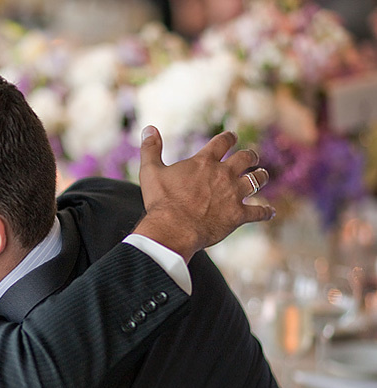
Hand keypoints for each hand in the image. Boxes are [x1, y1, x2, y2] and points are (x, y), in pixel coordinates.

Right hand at [133, 126, 274, 261]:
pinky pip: (258, 212)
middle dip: (250, 156)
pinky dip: (265, 212)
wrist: (173, 228)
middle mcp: (224, 174)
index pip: (222, 142)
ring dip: (261, 177)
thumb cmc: (161, 201)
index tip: (232, 137)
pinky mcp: (238, 215)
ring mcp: (234, 194)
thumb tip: (148, 128)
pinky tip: (270, 212)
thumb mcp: (150, 171)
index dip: (229, 138)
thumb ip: (150, 148)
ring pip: (257, 180)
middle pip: (246, 158)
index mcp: (204, 162)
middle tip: (252, 157)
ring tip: (262, 176)